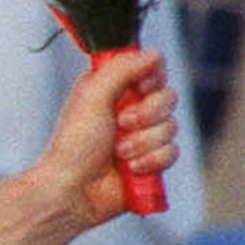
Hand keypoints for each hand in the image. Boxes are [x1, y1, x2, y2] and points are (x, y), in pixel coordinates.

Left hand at [40, 48, 175, 221]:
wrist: (71, 190)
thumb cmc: (74, 144)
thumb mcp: (92, 96)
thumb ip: (121, 69)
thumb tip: (153, 54)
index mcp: (112, 90)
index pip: (153, 70)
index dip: (150, 80)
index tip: (138, 88)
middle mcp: (129, 110)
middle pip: (168, 98)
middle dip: (146, 115)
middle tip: (120, 125)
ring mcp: (141, 136)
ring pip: (172, 127)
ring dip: (144, 142)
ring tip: (118, 153)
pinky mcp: (150, 161)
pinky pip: (173, 152)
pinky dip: (151, 161)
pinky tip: (130, 169)